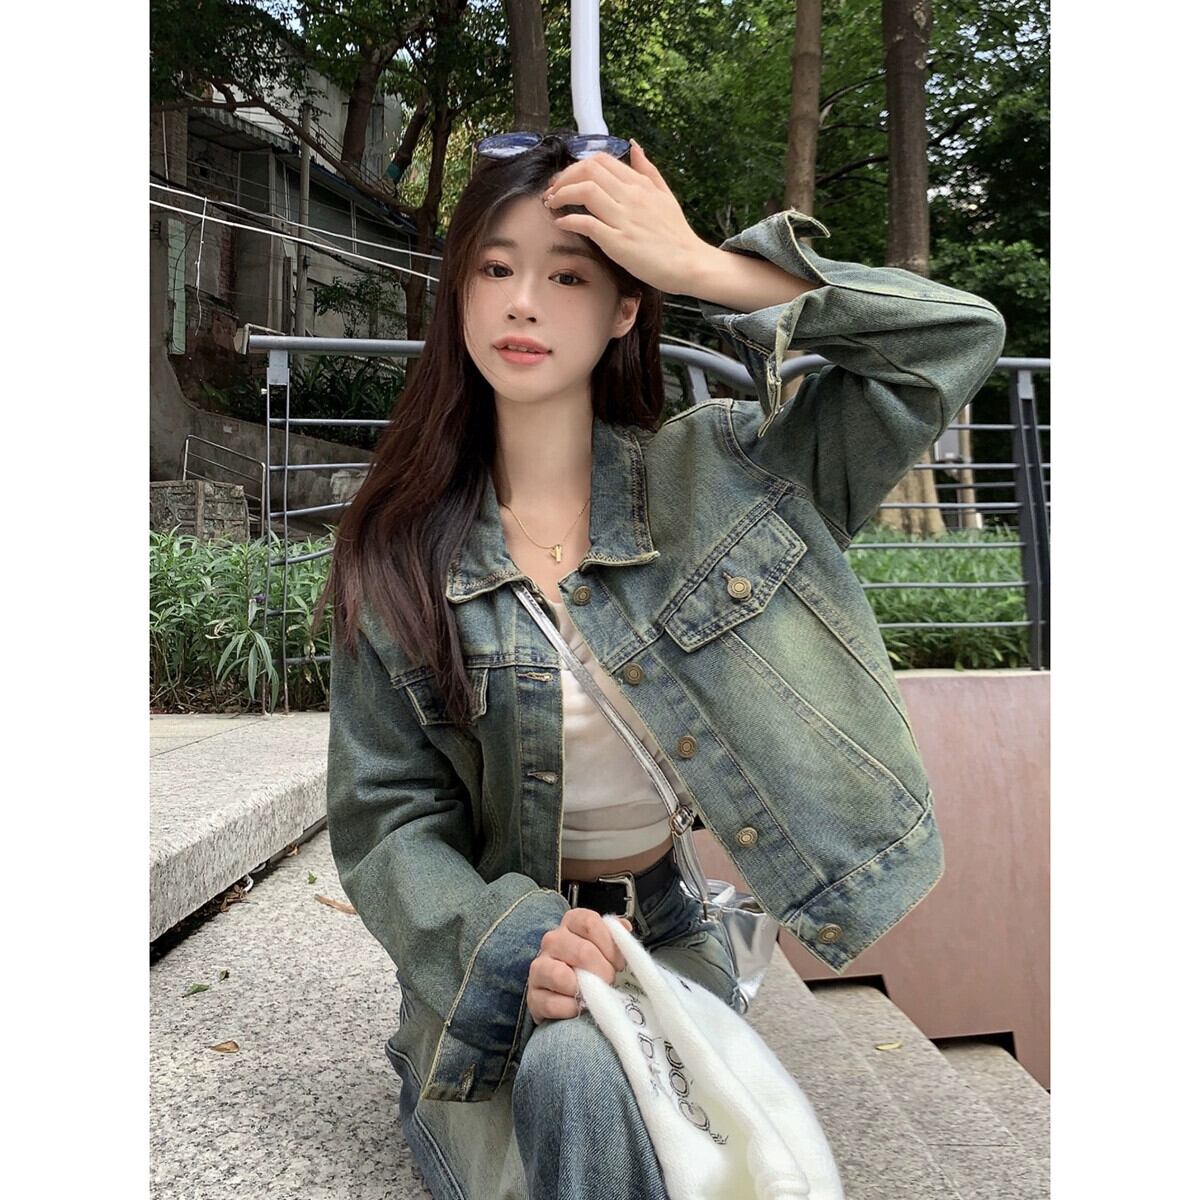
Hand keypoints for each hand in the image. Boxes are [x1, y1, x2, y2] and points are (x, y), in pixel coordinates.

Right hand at [528, 908, 633, 1023]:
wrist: (566, 993)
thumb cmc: (591, 966)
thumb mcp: (606, 946)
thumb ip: (616, 935)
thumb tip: (624, 928)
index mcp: (571, 922)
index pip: (590, 923)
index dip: (609, 945)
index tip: (619, 963)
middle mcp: (552, 940)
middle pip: (582, 951)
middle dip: (603, 971)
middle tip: (610, 981)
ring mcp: (539, 967)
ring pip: (561, 976)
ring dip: (583, 990)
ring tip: (592, 995)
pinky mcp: (533, 995)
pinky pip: (552, 1003)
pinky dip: (570, 1009)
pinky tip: (578, 1008)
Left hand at [543, 141, 709, 294]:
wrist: (691, 264)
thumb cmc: (676, 235)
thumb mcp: (665, 195)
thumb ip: (648, 171)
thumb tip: (634, 147)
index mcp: (640, 184)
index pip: (601, 160)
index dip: (576, 167)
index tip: (565, 180)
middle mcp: (631, 196)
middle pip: (588, 170)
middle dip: (563, 177)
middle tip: (553, 191)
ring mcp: (625, 218)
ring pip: (585, 191)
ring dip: (561, 195)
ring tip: (552, 204)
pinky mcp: (619, 242)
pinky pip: (588, 224)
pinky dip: (569, 220)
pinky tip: (561, 224)